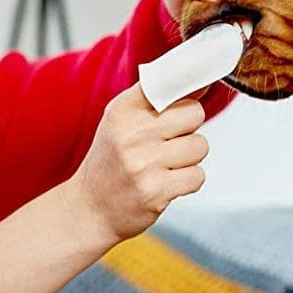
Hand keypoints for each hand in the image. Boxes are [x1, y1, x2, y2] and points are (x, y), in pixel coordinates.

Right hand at [65, 84, 207, 245]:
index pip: (169, 82)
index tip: (203, 83)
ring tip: (166, 164)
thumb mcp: (120, 121)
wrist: (89, 210)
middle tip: (169, 141)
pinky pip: (197, 176)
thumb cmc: (111, 161)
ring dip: (190, 157)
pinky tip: (167, 183)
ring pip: (200, 145)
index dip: (190, 84)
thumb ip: (154, 98)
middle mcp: (131, 134)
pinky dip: (188, 181)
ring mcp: (143, 164)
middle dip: (189, 128)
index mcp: (122, 111)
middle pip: (195, 113)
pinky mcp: (155, 192)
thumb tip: (201, 82)